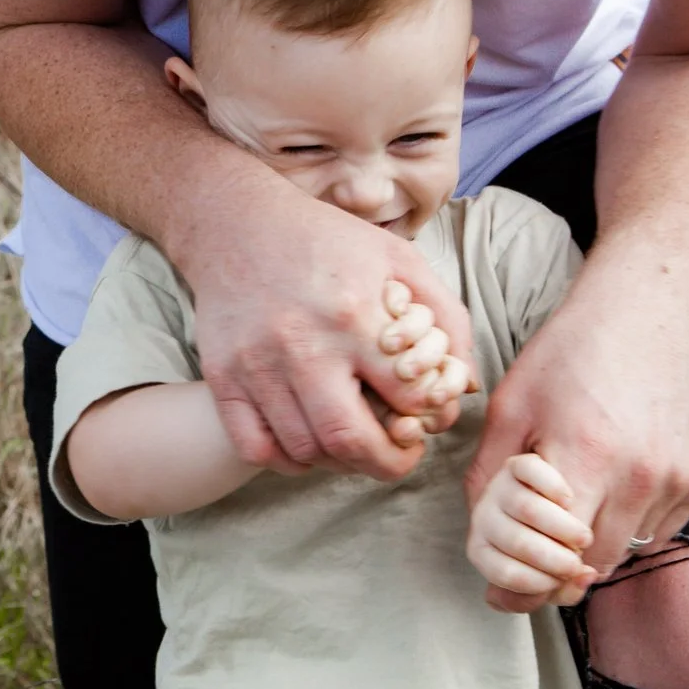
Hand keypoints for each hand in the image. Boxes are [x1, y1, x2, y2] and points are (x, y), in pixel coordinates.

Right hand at [174, 179, 474, 482]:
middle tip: (397, 458)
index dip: (427, 420)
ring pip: (304, 450)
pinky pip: (254, 448)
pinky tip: (306, 445)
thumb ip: (446, 317)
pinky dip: (286, 461)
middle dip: (387, 464)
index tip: (424, 420)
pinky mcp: (223, 376)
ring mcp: (257, 364)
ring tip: (354, 447)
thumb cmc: (326, 241)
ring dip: (338, 464)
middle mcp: (303, 344)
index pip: (408, 398)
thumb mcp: (399, 259)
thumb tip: (465, 383)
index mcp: (355, 313)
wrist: (236, 224)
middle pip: (350, 440)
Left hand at [469, 267, 688, 611]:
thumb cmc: (569, 354)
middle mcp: (639, 476)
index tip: (504, 592)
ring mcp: (677, 480)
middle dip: (557, 573)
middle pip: (591, 565)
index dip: (526, 582)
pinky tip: (610, 495)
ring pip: (626, 551)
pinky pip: (659, 532)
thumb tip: (477, 533)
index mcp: (585, 456)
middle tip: (532, 567)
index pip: (553, 555)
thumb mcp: (512, 405)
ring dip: (594, 550)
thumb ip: (490, 474)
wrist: (650, 313)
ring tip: (570, 520)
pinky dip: (630, 529)